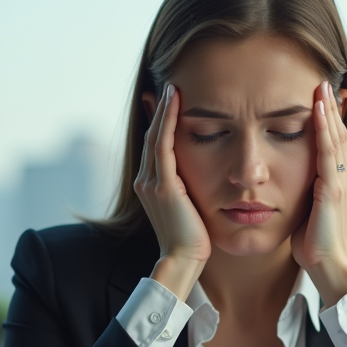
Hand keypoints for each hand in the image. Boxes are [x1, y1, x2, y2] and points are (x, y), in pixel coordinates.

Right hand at [134, 84, 209, 300]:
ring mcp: (152, 182)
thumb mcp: (190, 208)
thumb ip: (189, 190)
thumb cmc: (193, 240)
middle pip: (152, 136)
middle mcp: (146, 180)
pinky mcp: (163, 185)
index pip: (156, 145)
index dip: (161, 122)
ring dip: (164, 110)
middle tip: (169, 85)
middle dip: (159, 110)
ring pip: (156, 136)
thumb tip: (200, 176)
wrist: (183, 261)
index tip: (170, 101)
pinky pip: (164, 145)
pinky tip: (177, 103)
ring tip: (173, 87)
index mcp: (151, 185)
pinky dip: (169, 121)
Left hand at [291, 81, 346, 307]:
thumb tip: (285, 183)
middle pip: (337, 134)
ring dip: (328, 111)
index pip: (332, 144)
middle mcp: (340, 178)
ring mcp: (338, 182)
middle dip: (331, 108)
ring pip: (335, 138)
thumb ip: (302, 194)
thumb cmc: (313, 245)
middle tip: (324, 81)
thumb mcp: (305, 212)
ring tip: (321, 87)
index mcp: (334, 182)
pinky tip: (317, 111)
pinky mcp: (331, 189)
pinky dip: (323, 129)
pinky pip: (327, 152)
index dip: (329, 120)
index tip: (321, 99)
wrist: (326, 266)